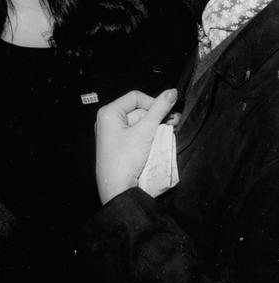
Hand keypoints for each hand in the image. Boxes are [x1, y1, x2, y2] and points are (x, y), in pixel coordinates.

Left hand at [95, 88, 177, 204]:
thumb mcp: (145, 131)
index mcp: (109, 113)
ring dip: (156, 128)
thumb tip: (172, 92)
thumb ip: (159, 109)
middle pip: (139, 111)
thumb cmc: (125, 159)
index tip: (168, 112)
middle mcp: (109, 121)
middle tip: (174, 122)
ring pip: (141, 124)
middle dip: (157, 117)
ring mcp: (114, 135)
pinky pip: (138, 136)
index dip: (153, 102)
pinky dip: (150, 137)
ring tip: (170, 132)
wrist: (118, 190)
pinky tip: (160, 141)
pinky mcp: (121, 147)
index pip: (135, 97)